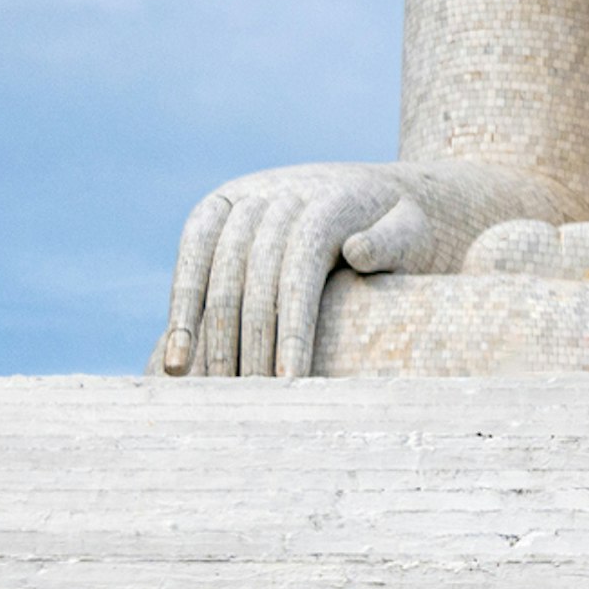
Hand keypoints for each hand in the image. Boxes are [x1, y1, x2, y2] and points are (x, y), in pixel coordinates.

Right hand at [159, 163, 455, 379]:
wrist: (373, 189)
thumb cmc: (398, 228)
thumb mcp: (412, 230)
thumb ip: (393, 240)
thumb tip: (357, 251)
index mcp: (331, 200)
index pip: (301, 270)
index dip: (292, 328)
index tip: (290, 381)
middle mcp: (282, 192)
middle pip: (254, 276)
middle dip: (249, 343)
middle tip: (249, 399)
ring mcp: (246, 196)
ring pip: (217, 270)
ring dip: (208, 335)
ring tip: (208, 390)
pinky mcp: (216, 207)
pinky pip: (191, 254)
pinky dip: (180, 308)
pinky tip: (176, 359)